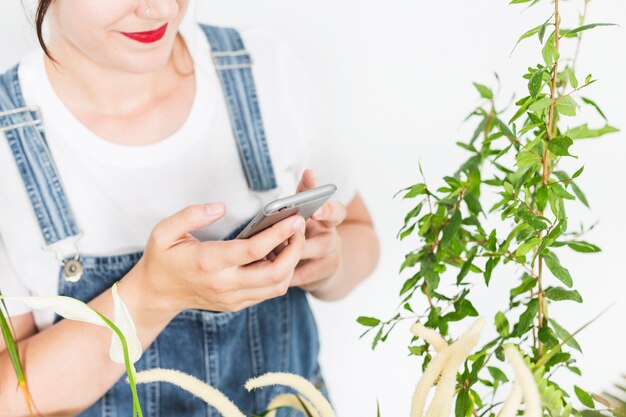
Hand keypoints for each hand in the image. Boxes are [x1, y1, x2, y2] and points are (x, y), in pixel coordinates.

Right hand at [136, 202, 306, 317]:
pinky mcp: (237, 304)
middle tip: (300, 227)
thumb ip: (191, 215)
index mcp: (208, 262)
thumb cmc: (162, 259)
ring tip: (292, 239)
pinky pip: (268, 292)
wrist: (156, 295)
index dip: (280, 233)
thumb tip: (221, 207)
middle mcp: (224, 284)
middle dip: (295, 249)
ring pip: (277, 286)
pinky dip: (281, 274)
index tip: (294, 218)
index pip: (254, 250)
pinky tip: (278, 254)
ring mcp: (232, 298)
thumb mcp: (164, 231)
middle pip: (275, 273)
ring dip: (292, 263)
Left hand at [271, 169, 346, 293]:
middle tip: (294, 228)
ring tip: (272, 247)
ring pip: (315, 253)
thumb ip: (305, 195)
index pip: (337, 211)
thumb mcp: (308, 212)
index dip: (327, 210)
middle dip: (309, 235)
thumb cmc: (308, 233)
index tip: (314, 210)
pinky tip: (271, 270)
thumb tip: (308, 172)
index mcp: (329, 220)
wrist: (324, 266)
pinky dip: (289, 272)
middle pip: (329, 236)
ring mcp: (330, 258)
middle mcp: (332, 238)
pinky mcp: (321, 276)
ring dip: (294, 251)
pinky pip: (304, 274)